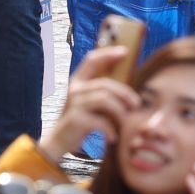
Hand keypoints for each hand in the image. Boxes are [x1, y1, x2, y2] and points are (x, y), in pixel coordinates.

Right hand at [38, 46, 141, 163]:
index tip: (124, 51)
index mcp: (77, 81)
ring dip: (120, 111)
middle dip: (125, 93)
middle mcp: (74, 89)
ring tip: (125, 120)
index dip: (107, 53)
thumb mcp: (88, 102)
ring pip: (105, 99)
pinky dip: (110, 130)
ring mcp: (73, 104)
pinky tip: (113, 137)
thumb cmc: (81, 120)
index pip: (91, 60)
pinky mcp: (75, 119)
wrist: (58, 142)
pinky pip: (101, 121)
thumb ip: (101, 91)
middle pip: (105, 84)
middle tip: (136, 104)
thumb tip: (128, 81)